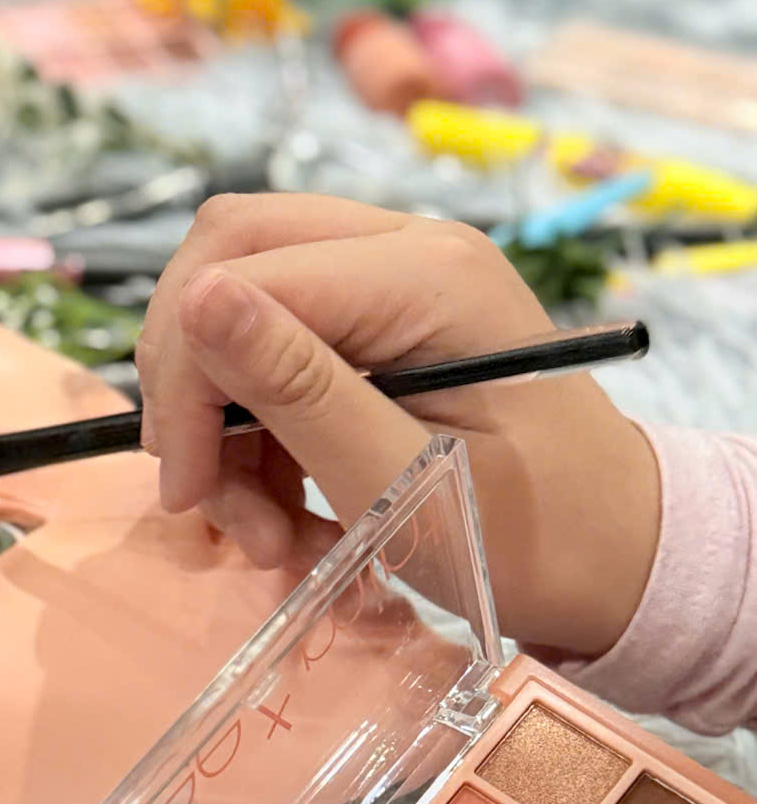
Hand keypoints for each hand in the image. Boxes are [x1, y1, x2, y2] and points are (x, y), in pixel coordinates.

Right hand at [135, 195, 659, 658]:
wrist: (616, 557)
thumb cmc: (531, 539)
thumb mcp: (403, 483)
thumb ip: (298, 388)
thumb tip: (195, 299)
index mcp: (427, 274)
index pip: (243, 276)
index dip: (188, 381)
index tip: (188, 490)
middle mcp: (409, 245)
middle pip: (228, 252)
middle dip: (189, 379)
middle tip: (199, 490)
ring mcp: (395, 273)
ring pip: (239, 299)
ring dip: (223, 421)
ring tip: (263, 528)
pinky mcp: (383, 314)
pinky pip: (273, 342)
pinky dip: (255, 430)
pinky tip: (283, 505)